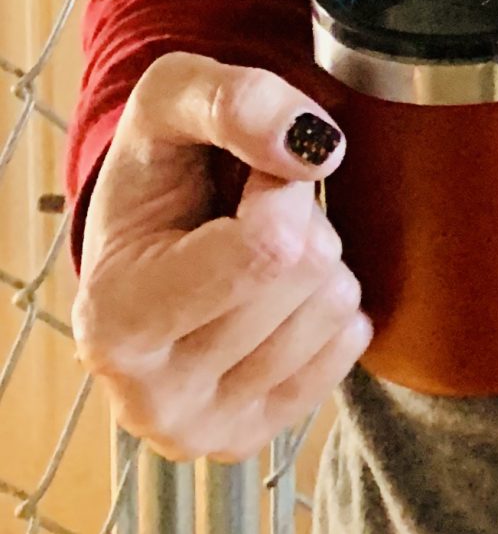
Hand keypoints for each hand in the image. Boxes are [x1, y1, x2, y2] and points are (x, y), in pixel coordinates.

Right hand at [72, 53, 369, 463]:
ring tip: (256, 257)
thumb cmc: (156, 169)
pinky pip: (347, 349)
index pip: (269, 249)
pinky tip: (273, 296)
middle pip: (307, 276)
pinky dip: (325, 306)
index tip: (250, 177)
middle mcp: (149, 395)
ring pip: (332, 312)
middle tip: (248, 217)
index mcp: (115, 315)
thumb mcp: (174, 96)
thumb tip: (314, 148)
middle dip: (298, 222)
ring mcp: (199, 428)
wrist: (143, 240)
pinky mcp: (247, 437)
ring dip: (312, 262)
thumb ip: (237, 101)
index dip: (282, 188)